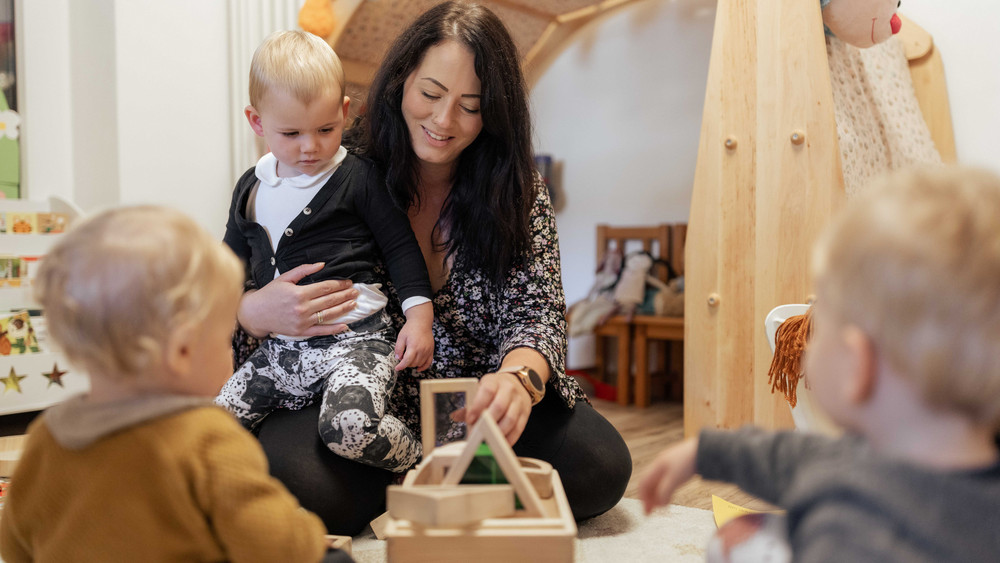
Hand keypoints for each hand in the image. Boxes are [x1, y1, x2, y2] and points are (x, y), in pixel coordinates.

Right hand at [237, 262, 357, 337]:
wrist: (255, 314)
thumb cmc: (269, 294)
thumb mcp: (284, 278)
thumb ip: (303, 270)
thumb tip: (321, 264)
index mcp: (299, 293)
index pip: (325, 288)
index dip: (339, 284)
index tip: (348, 282)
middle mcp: (302, 308)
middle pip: (330, 300)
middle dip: (345, 295)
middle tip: (355, 292)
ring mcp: (303, 321)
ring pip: (329, 315)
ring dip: (344, 309)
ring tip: (354, 304)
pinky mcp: (301, 332)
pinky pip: (321, 331)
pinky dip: (334, 329)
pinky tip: (345, 325)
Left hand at [394, 323, 433, 371]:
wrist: (421, 322)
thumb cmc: (410, 328)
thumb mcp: (401, 337)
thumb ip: (398, 348)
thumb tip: (398, 358)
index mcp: (413, 347)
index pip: (407, 361)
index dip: (401, 366)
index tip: (397, 368)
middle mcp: (422, 350)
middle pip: (413, 363)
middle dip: (406, 363)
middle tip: (402, 357)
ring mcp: (428, 351)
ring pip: (420, 363)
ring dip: (413, 364)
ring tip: (409, 358)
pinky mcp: (431, 350)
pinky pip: (428, 362)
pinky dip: (423, 367)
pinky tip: (419, 368)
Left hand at [465, 371, 531, 445]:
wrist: (517, 382)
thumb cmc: (496, 388)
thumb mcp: (482, 389)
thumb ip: (470, 403)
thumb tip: (455, 416)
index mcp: (494, 382)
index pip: (487, 391)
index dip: (478, 406)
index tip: (470, 419)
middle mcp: (508, 390)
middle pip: (499, 407)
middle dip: (487, 423)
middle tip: (477, 434)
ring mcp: (519, 402)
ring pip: (510, 419)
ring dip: (498, 433)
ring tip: (488, 441)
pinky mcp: (525, 413)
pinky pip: (518, 428)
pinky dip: (509, 438)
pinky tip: (500, 443)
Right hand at [638, 438, 698, 514]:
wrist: (704, 449)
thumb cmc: (689, 461)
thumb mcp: (675, 479)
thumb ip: (665, 492)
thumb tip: (659, 505)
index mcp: (657, 466)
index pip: (643, 483)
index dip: (643, 498)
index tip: (646, 511)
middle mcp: (660, 464)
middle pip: (649, 483)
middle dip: (649, 498)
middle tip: (651, 511)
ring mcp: (669, 464)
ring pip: (658, 482)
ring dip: (657, 495)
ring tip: (660, 506)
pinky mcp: (678, 466)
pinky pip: (666, 480)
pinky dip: (665, 490)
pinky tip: (669, 496)